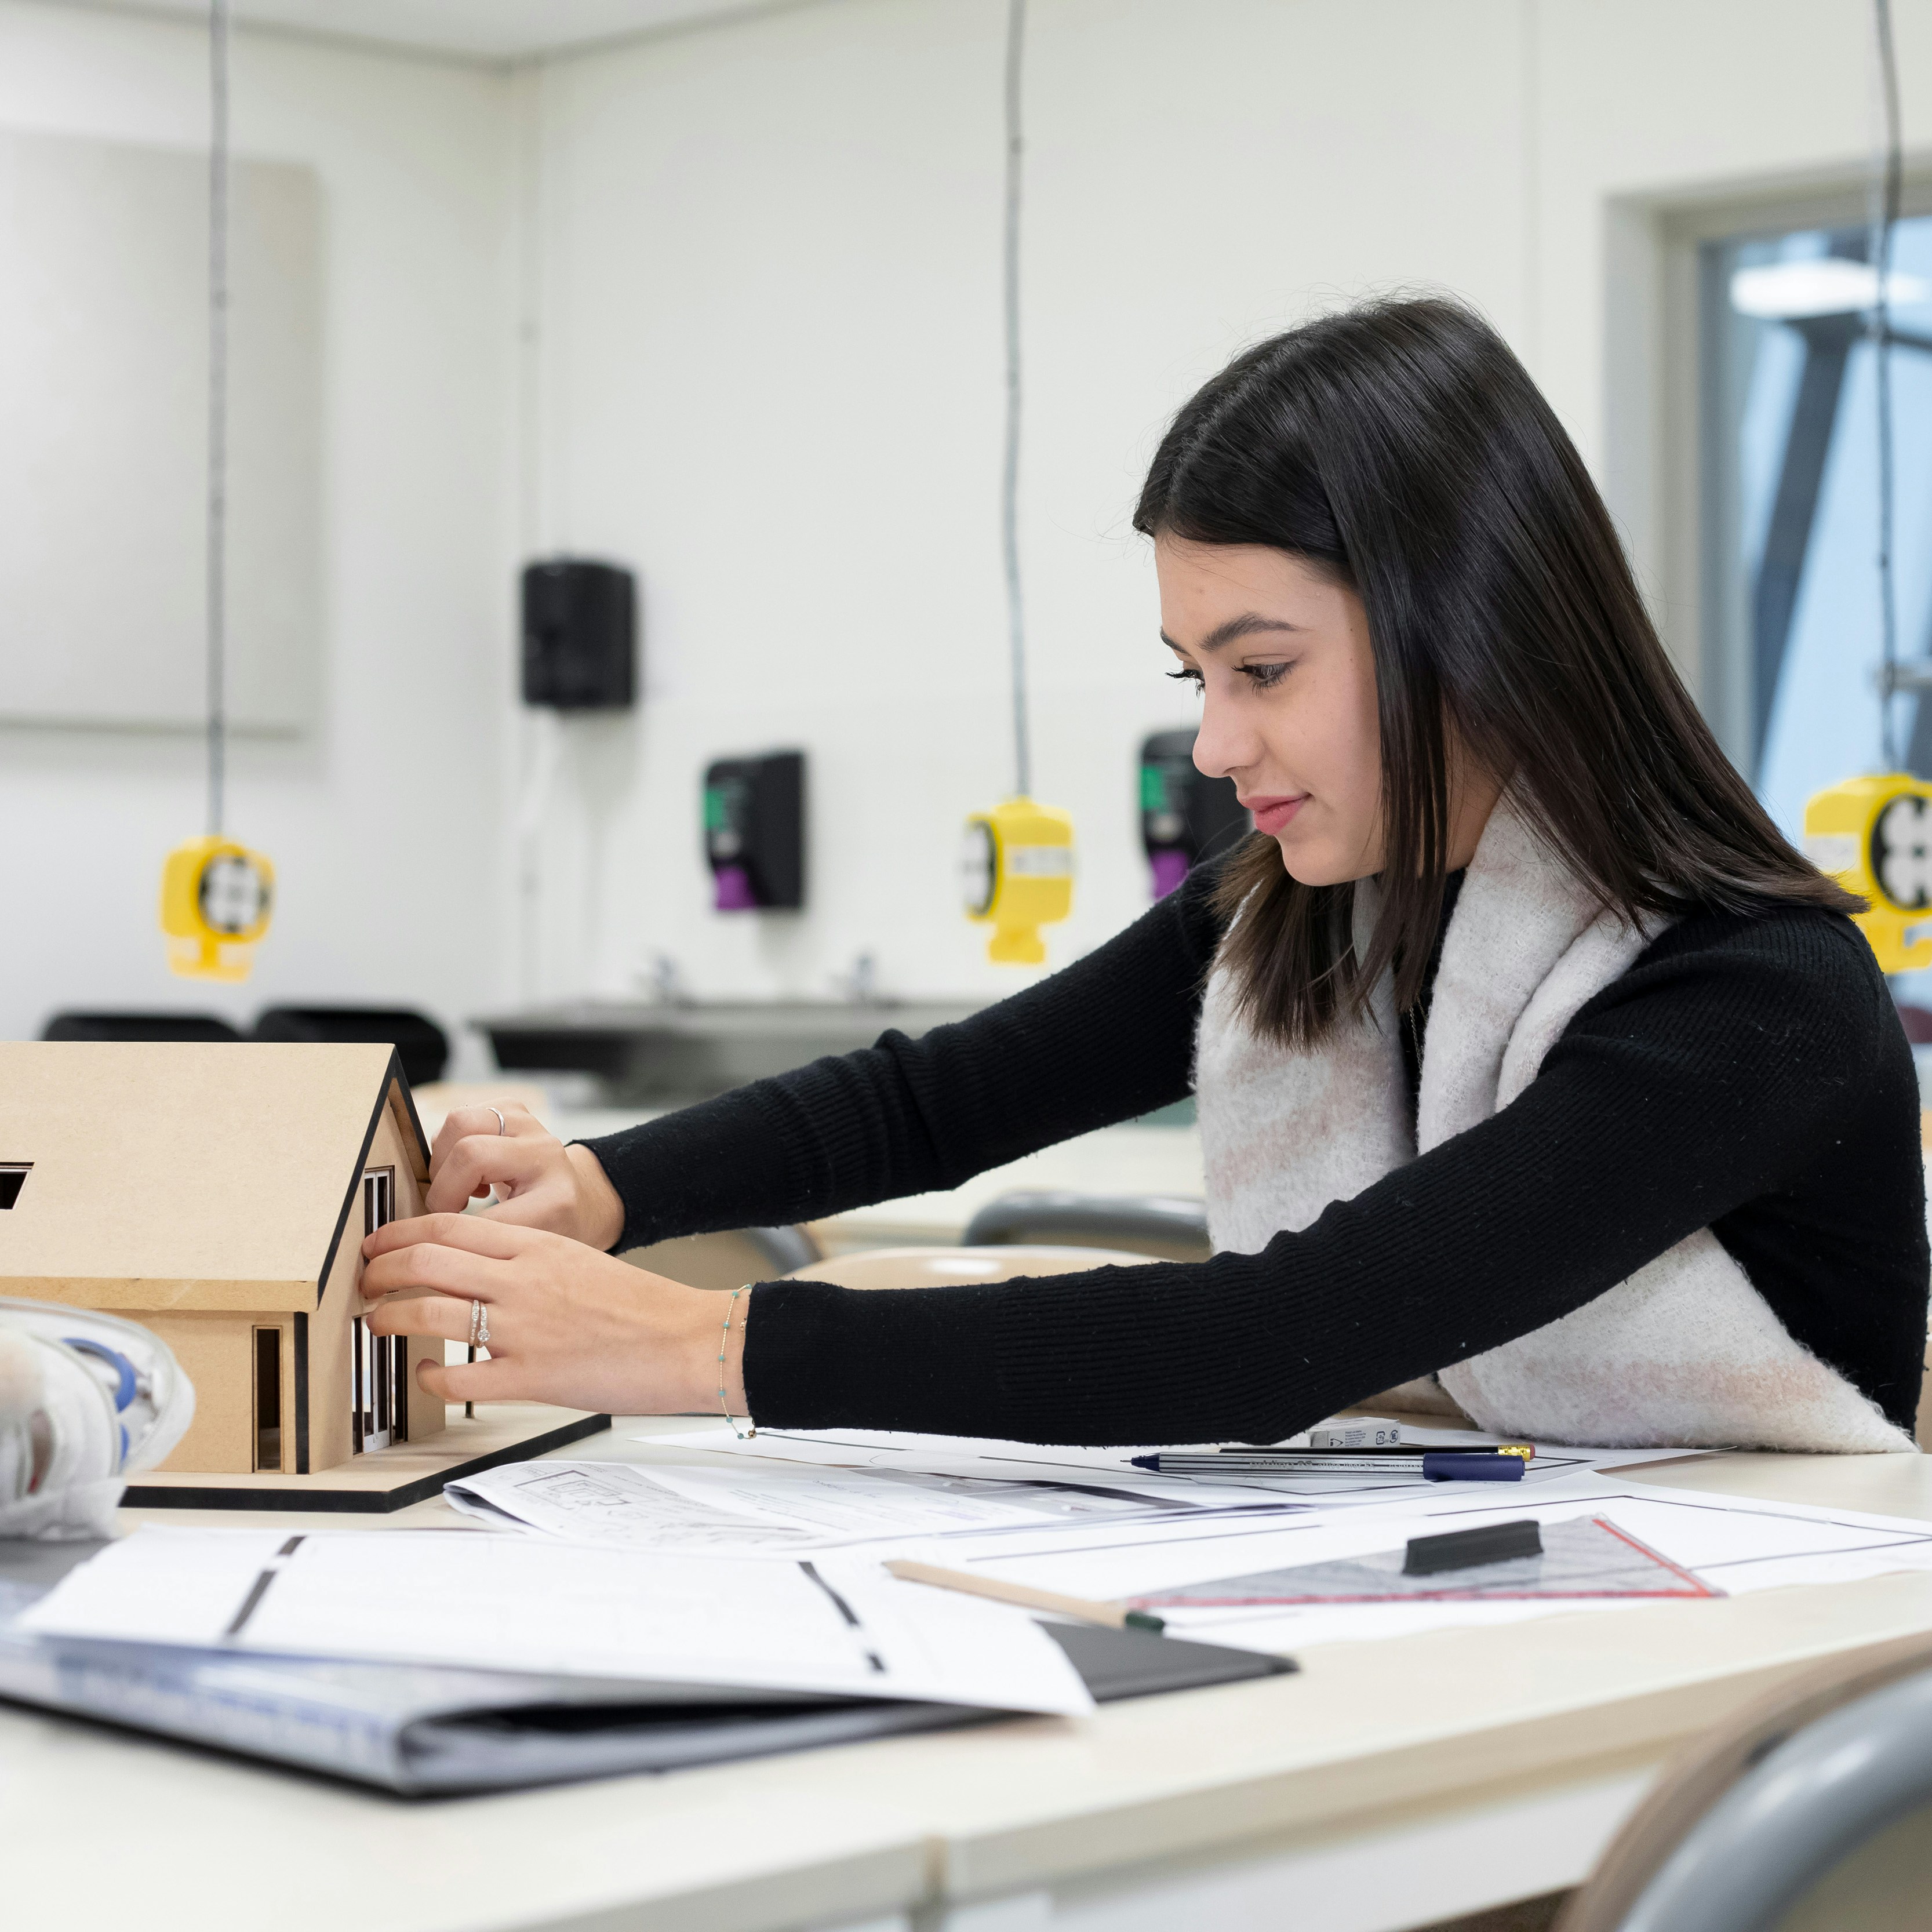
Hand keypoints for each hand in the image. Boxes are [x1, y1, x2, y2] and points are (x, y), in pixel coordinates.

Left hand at [359, 1215, 746, 1415]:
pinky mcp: (531, 1378)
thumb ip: (529, 1262)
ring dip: (390, 1315)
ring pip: (430, 1312)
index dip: (401, 1233)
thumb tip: (477, 1270)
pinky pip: (459, 1376)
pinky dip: (430, 1375)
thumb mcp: (580, 1261)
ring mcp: (524, 1329)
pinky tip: (425, 1372)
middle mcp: (524, 1281)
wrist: (687, 1341)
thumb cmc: (643, 1306)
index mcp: (539, 1246)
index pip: (449, 1226)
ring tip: (377, 1320)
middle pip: (427, 1261)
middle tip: (365, 1280)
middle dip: (382, 1270)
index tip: (380, 1244)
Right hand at [425, 1102, 625, 1248]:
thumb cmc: (546, 1225)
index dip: (454, 1225)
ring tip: (457, 1188)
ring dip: (442, 1160)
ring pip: (459, 1122)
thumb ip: (489, 1242)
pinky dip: (448, 1145)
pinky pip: (458, 1117)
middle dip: (444, 1186)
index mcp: (555, 1197)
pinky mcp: (510, 1108)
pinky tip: (466, 1170)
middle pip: (469, 1152)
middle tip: (447, 1210)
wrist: (572, 1194)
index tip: (442, 1239)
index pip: (490, 1211)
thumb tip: (436, 1240)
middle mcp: (546, 1152)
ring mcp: (529, 1124)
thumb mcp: (525, 1247)